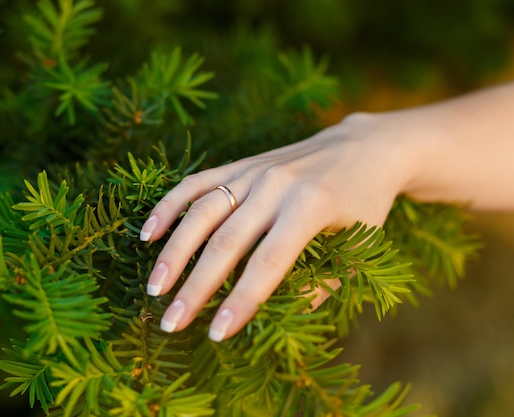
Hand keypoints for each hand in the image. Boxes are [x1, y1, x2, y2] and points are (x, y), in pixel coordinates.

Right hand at [139, 113, 412, 341]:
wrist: (363, 148)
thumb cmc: (364, 202)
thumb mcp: (359, 244)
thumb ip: (321, 282)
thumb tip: (274, 317)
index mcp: (311, 206)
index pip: (268, 262)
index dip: (242, 300)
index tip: (217, 333)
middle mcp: (276, 185)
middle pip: (226, 242)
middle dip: (196, 287)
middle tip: (172, 323)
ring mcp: (254, 171)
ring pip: (203, 212)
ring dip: (175, 251)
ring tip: (155, 287)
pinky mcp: (240, 164)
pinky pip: (196, 183)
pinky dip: (170, 206)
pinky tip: (149, 233)